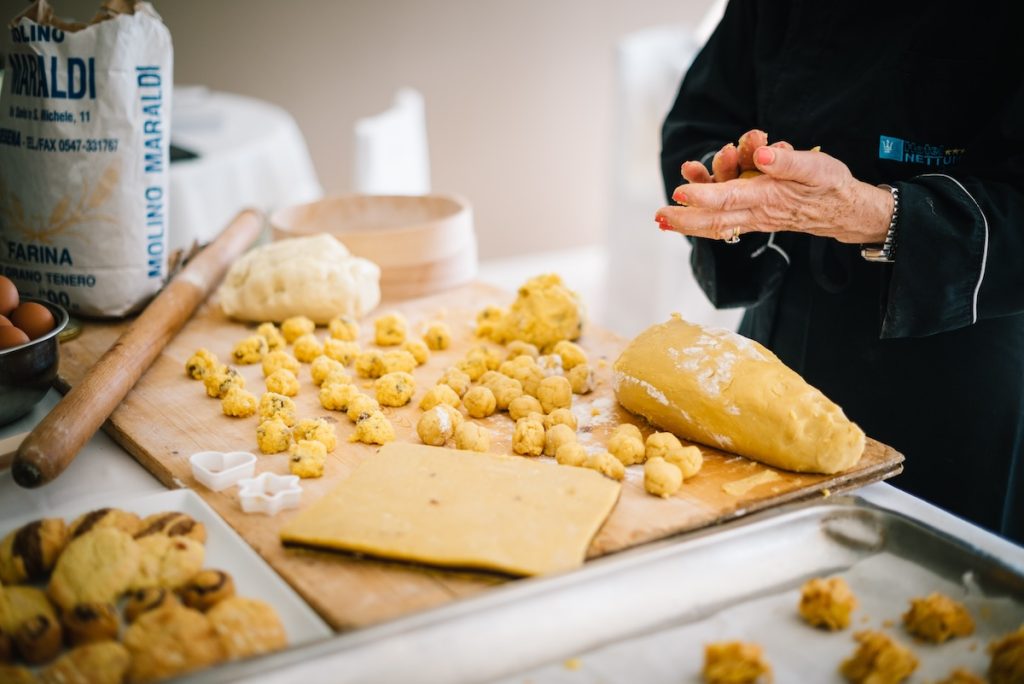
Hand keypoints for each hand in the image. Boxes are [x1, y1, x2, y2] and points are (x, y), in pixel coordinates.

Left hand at [656, 135, 893, 244]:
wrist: (842, 211)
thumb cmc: (829, 184)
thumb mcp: (815, 166)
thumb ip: (787, 161)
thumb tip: (759, 154)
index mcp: (768, 197)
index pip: (730, 198)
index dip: (704, 195)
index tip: (680, 192)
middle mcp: (757, 211)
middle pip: (714, 220)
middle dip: (685, 219)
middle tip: (658, 217)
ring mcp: (754, 217)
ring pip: (717, 224)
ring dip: (690, 221)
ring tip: (664, 218)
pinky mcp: (754, 217)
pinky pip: (724, 223)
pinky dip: (703, 221)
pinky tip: (685, 217)